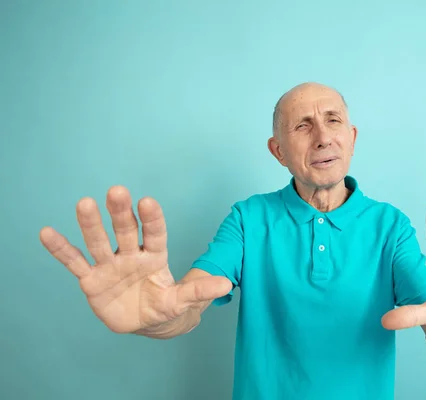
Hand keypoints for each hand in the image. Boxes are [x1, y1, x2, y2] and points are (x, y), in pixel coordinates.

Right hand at [40, 186, 231, 333]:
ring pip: (99, 241)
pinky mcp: (91, 280)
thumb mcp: (183, 300)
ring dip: (91, 224)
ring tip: (83, 203)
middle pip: (126, 230)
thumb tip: (227, 284)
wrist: (146, 322)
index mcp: (155, 256)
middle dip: (121, 212)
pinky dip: (62, 250)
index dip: (152, 218)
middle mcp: (131, 255)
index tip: (148, 201)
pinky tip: (47, 233)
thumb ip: (200, 291)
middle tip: (117, 190)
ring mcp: (110, 265)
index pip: (155, 233)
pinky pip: (75, 262)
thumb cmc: (166, 305)